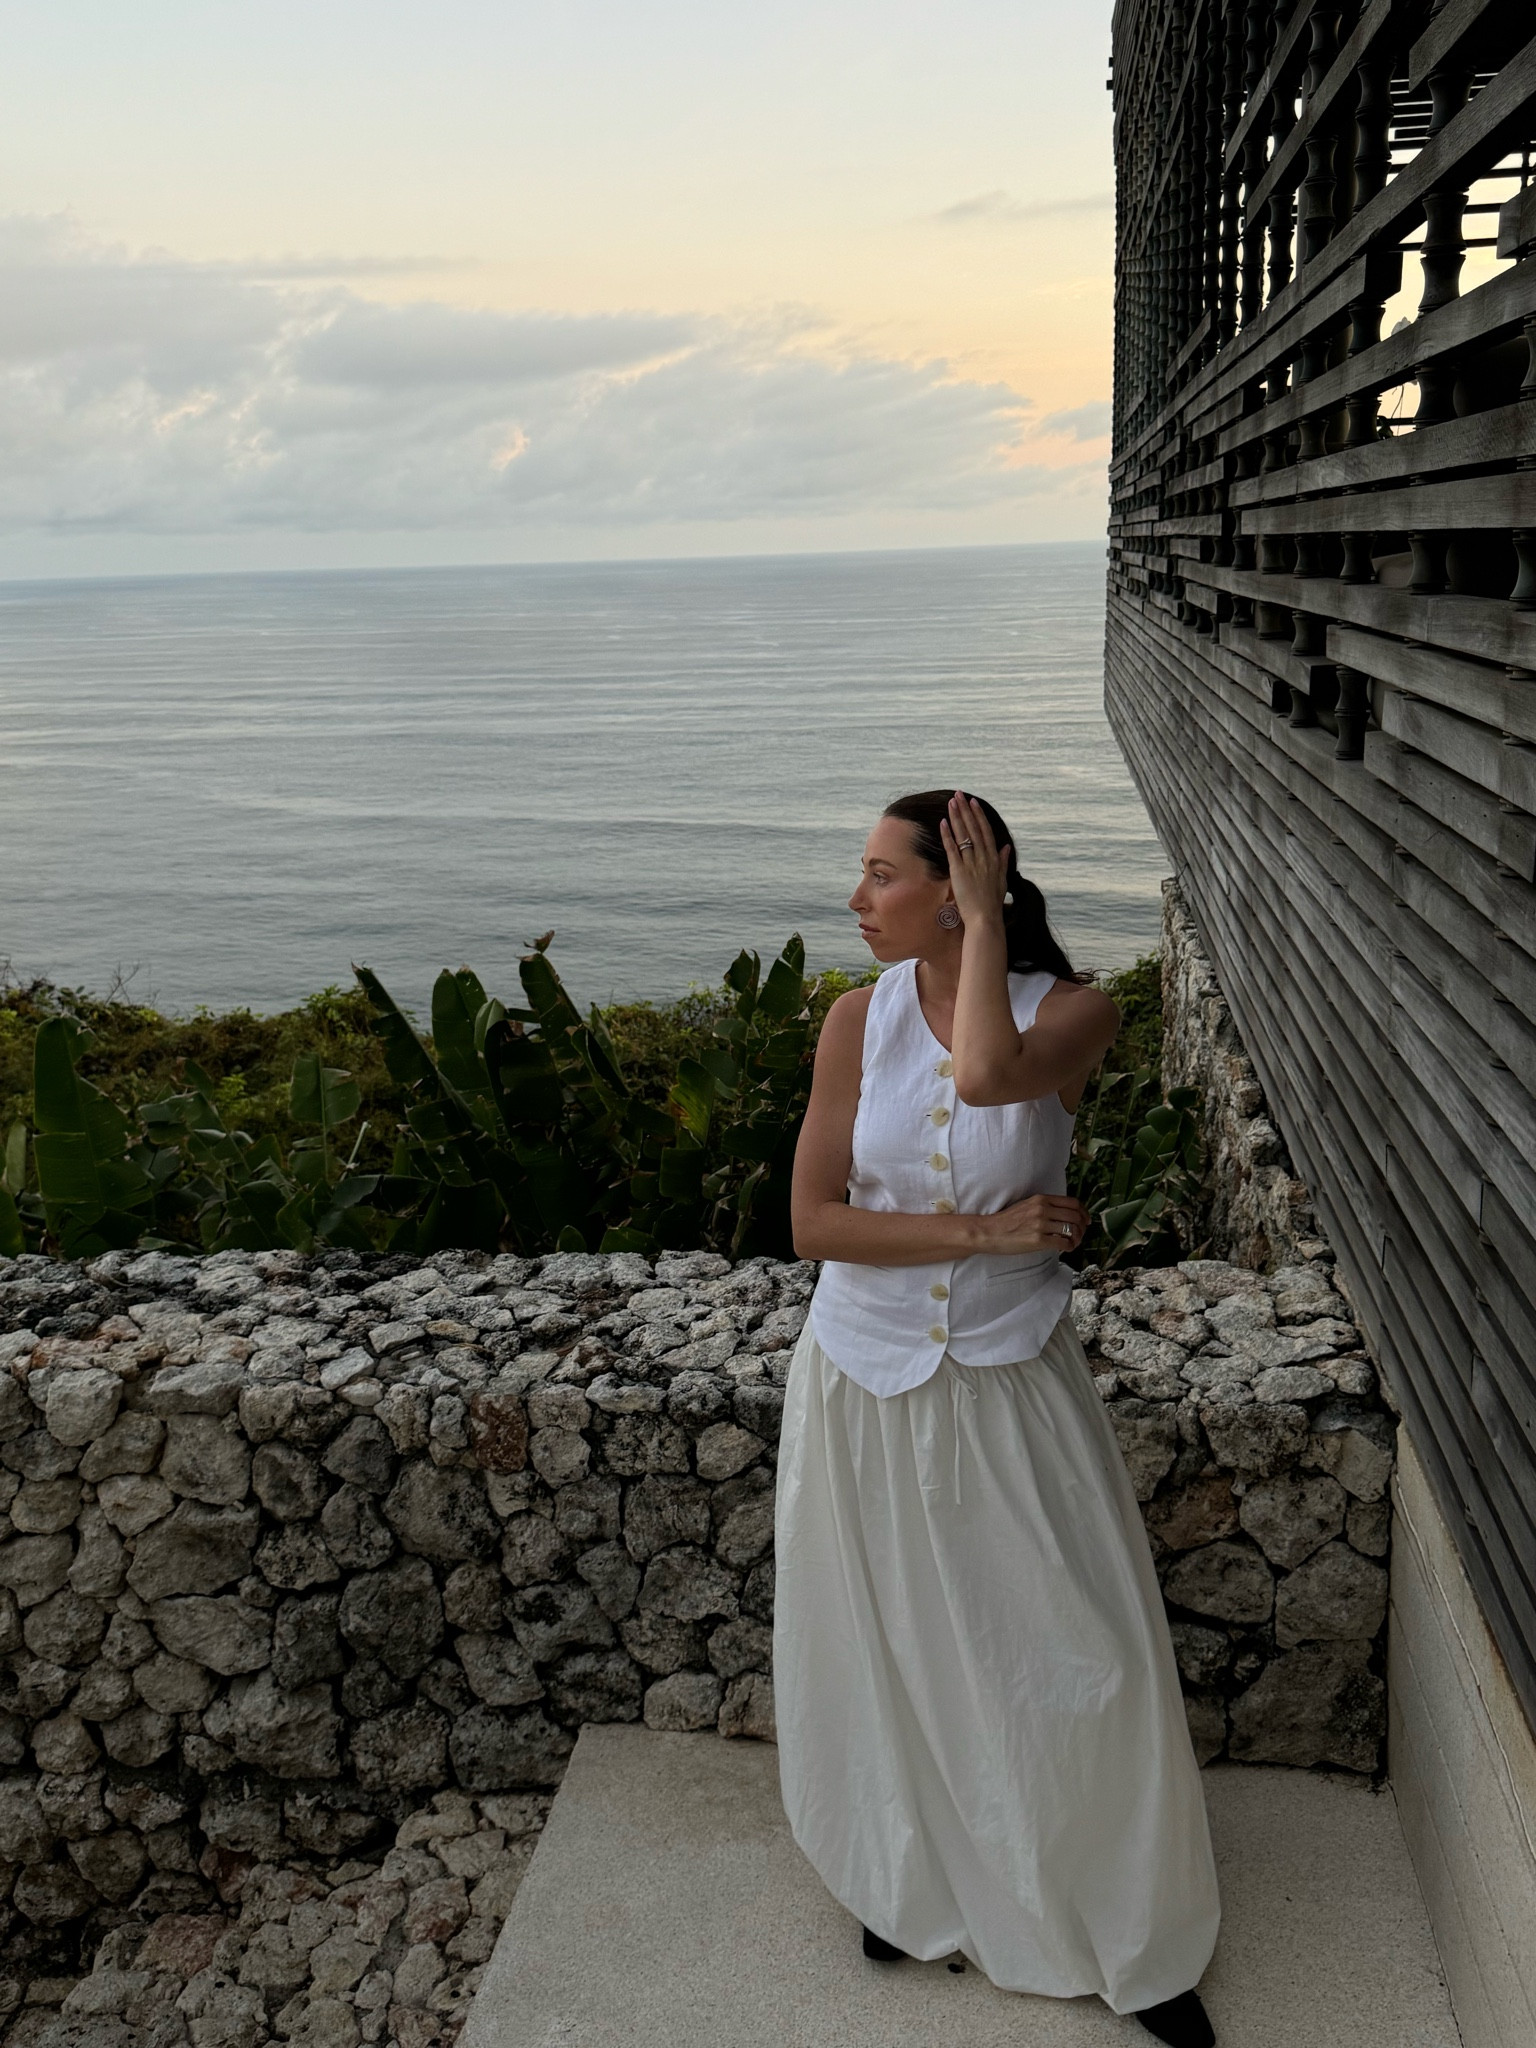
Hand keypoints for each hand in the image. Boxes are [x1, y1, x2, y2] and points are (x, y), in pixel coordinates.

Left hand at [938, 791, 1010, 928]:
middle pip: (974, 828)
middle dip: (966, 810)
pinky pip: (952, 849)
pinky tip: (943, 823)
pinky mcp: (959, 871)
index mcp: (994, 859)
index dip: (978, 816)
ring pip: (963, 835)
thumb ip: (1003, 862)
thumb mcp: (1002, 880)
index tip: (973, 803)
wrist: (985, 918)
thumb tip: (1005, 847)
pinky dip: (947, 835)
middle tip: (959, 795)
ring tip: (951, 802)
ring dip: (957, 817)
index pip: (986, 831)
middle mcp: (984, 857)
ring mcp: (971, 863)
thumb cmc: (992, 903)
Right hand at [979, 1193, 1089, 1255]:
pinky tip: (1066, 1248)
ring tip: (1073, 1243)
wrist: (989, 1232)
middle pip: (1075, 1216)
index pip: (1072, 1202)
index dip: (1084, 1212)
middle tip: (1081, 1234)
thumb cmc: (1006, 1221)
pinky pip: (1062, 1243)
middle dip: (1083, 1227)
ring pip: (1071, 1230)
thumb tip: (1064, 1214)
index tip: (1086, 1220)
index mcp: (1041, 1199)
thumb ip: (1045, 1206)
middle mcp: (1042, 1209)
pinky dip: (1069, 1247)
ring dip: (1077, 1238)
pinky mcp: (1037, 1240)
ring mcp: (1040, 1225)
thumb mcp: (1027, 1205)